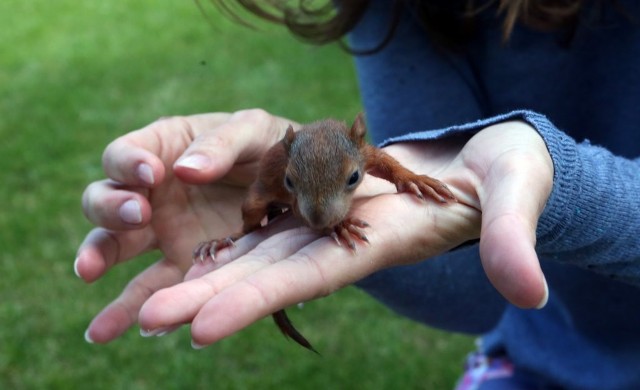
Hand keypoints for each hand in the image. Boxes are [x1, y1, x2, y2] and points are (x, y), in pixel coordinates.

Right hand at [77, 109, 297, 342]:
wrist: (298, 184)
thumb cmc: (270, 146)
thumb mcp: (252, 130)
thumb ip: (221, 143)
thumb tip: (183, 171)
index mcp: (162, 149)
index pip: (124, 155)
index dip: (128, 164)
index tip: (153, 174)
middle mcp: (152, 192)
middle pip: (105, 200)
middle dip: (111, 207)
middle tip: (139, 214)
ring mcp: (162, 231)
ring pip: (113, 245)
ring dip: (95, 256)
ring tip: (87, 271)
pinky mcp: (181, 265)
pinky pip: (148, 289)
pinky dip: (125, 310)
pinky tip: (103, 330)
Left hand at [133, 120, 551, 346]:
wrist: (480, 165)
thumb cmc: (504, 177)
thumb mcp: (514, 197)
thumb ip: (512, 239)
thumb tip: (532, 293)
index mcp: (376, 245)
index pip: (310, 279)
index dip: (257, 301)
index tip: (200, 329)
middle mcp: (340, 241)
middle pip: (266, 274)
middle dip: (208, 298)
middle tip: (143, 321)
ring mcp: (326, 221)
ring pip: (255, 250)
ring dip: (202, 274)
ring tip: (142, 301)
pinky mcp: (319, 199)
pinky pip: (267, 217)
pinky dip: (225, 236)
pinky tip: (180, 250)